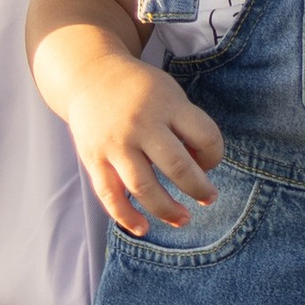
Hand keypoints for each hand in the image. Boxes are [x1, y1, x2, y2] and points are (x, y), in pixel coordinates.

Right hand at [43, 35, 225, 237]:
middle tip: (209, 198)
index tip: (209, 161)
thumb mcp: (169, 93)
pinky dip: (126, 216)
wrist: (89, 75)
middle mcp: (140, 124)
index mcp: (166, 104)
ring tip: (183, 219)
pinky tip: (142, 228)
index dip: (214, 154)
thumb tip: (199, 169)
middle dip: (198, 188)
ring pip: (143, 187)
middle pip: (176, 166)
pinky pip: (109, 195)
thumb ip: (185, 126)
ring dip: (167, 209)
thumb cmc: (140, 90)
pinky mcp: (94, 158)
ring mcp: (115, 143)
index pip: (204, 136)